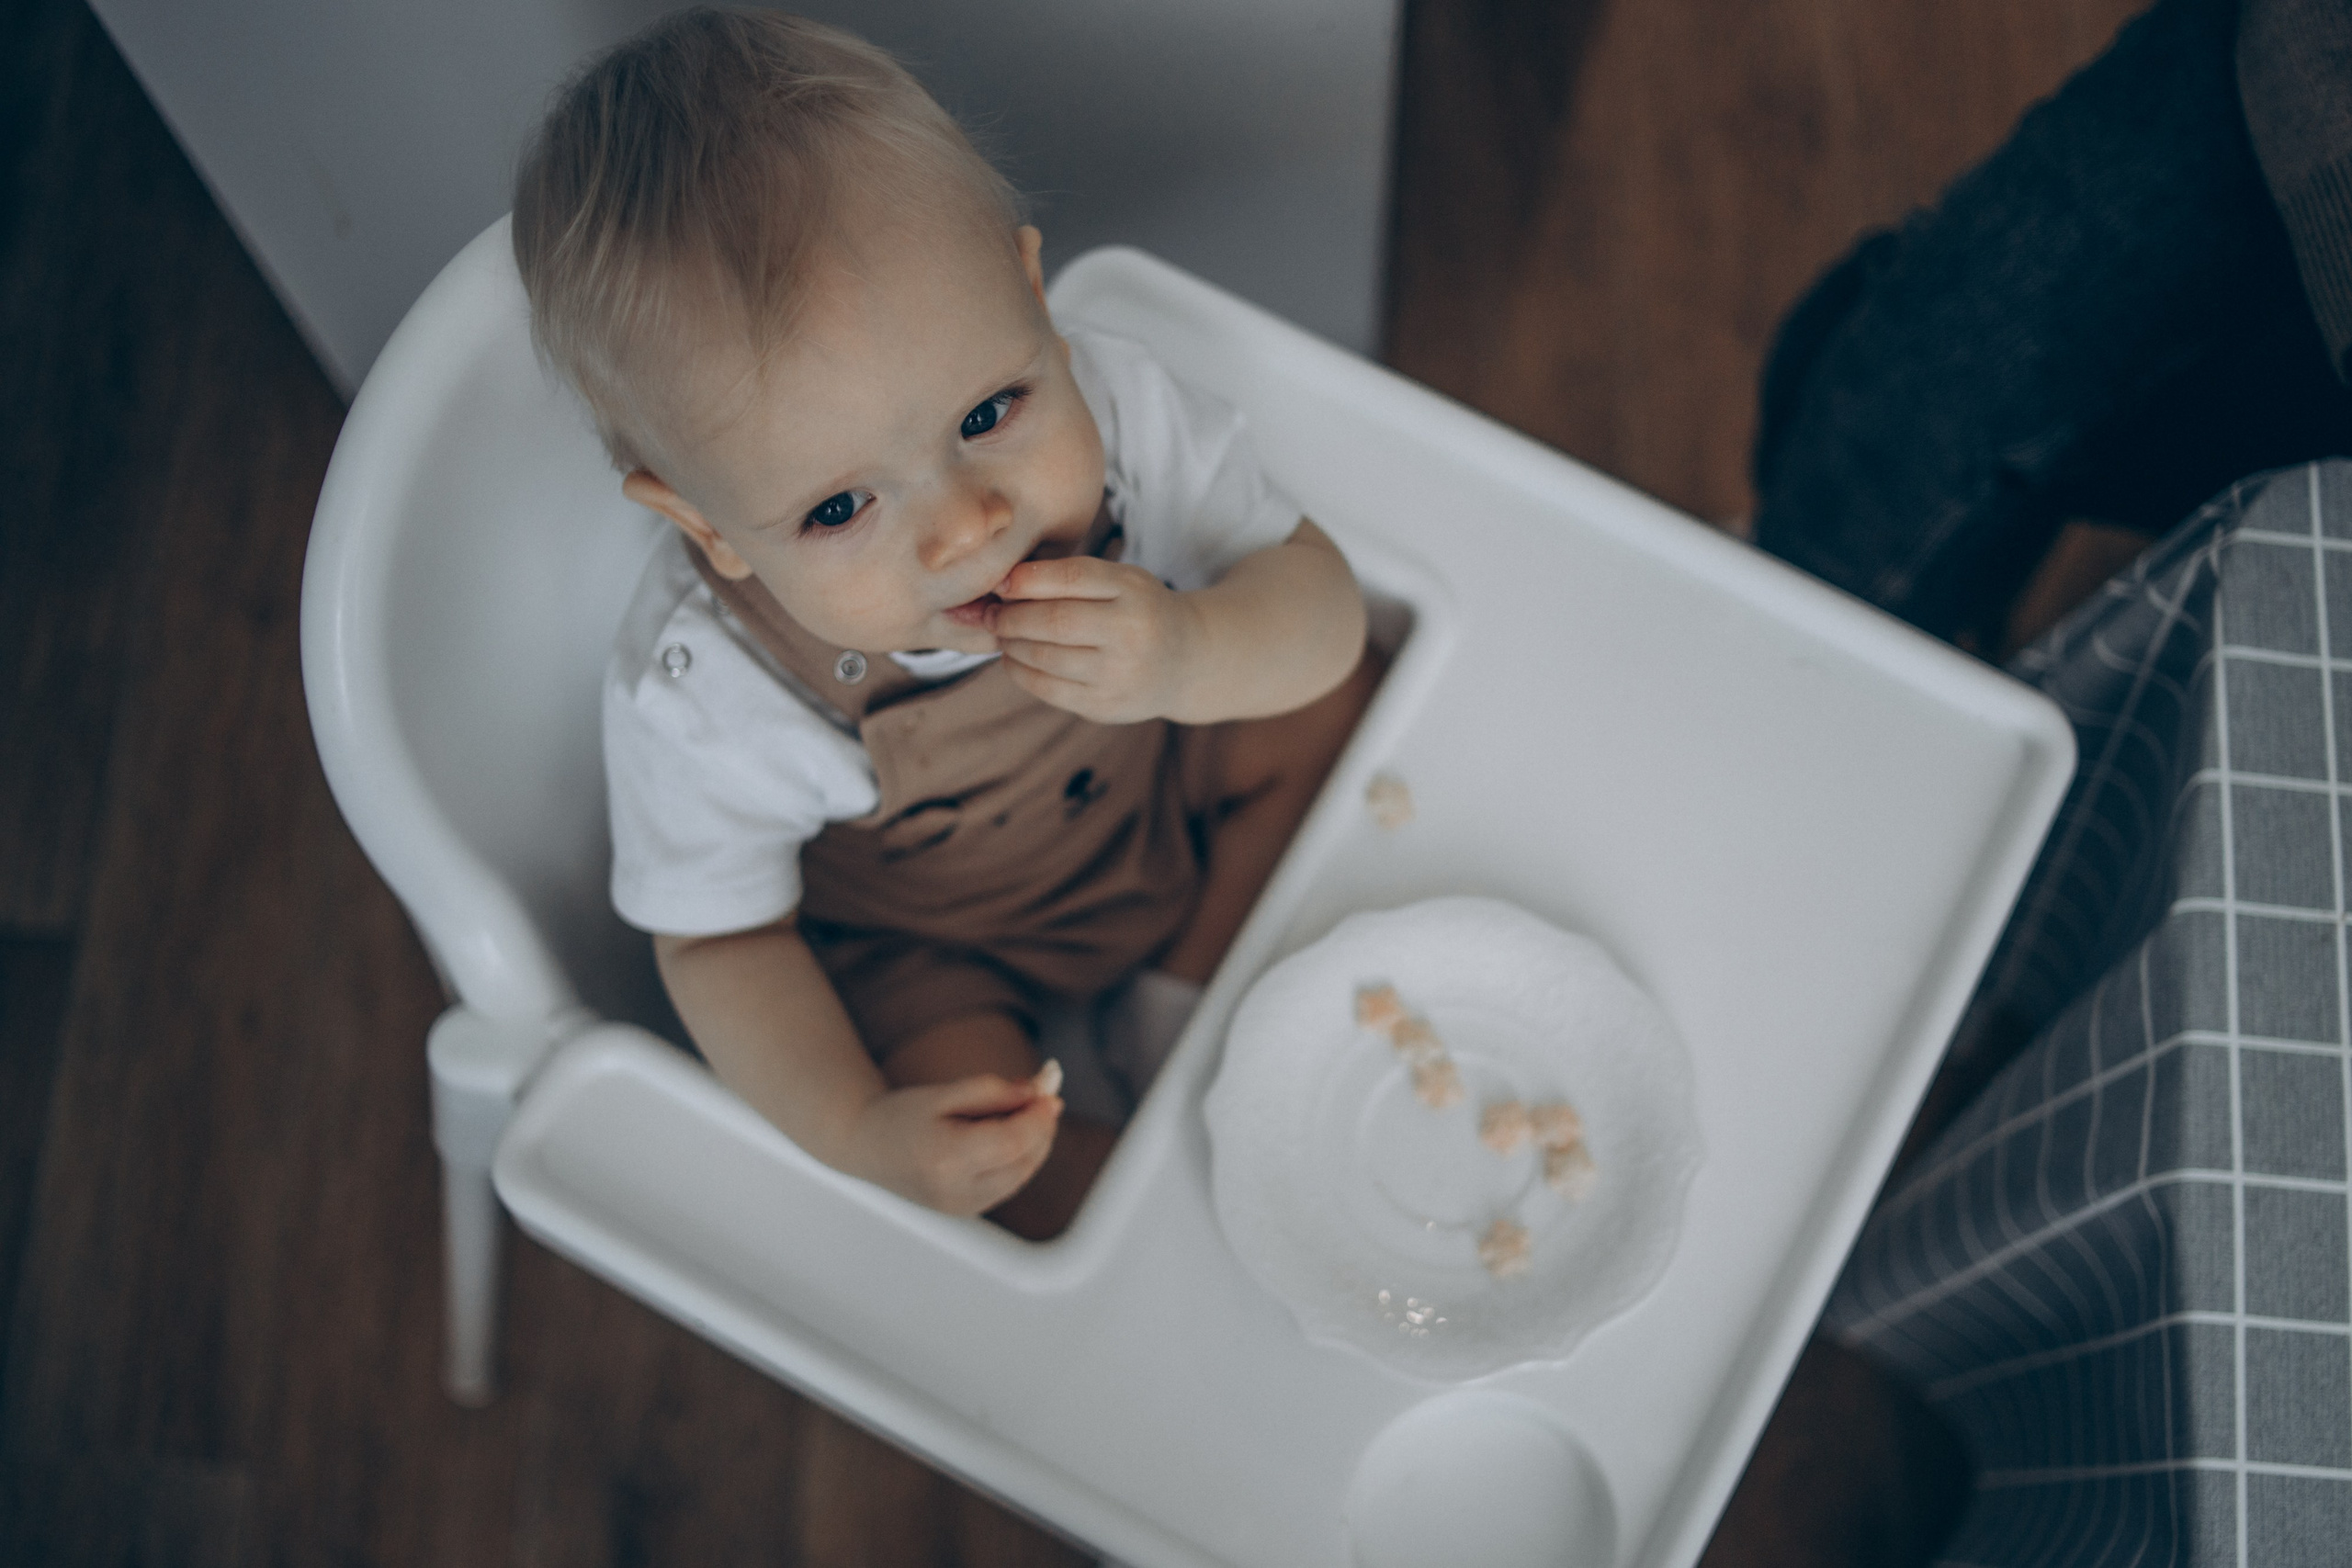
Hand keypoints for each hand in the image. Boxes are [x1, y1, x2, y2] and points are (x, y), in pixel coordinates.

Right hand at [843, 1072, 1063, 1215]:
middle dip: (1042, 1128)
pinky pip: (1009, 1183)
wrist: (864, 1147)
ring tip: (1029, 1109)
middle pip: (1023, 1161)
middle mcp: (956, 1191)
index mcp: (945, 1158)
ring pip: (1022, 1175)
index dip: (1039, 1117)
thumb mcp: (943, 1093)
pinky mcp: (967, 1210)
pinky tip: (1015, 1132)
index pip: (1013, 1141)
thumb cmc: (899, 1116)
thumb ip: (993, 1091)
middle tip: (1045, 1095)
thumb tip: (1039, 1092)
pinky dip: (1021, 1157)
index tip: (1051, 1092)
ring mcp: (962, 1206)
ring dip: (1036, 1142)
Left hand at [988, 555, 1201, 721]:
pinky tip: (1014, 659)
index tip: (1001, 582)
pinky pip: (1049, 689)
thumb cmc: (1138, 611)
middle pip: (1054, 621)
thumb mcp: (1121, 581)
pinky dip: (1021, 672)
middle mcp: (1131, 633)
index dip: (1027, 579)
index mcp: (1134, 591)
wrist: (1185, 661)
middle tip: (991, 613)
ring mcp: (1120, 674)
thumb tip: (1002, 583)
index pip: (1071, 578)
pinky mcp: (1106, 707)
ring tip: (1002, 635)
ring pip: (1046, 657)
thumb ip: (1070, 577)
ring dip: (1011, 644)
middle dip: (1011, 616)